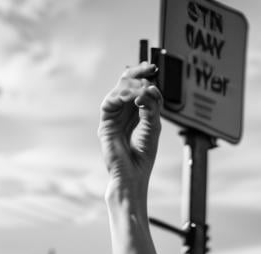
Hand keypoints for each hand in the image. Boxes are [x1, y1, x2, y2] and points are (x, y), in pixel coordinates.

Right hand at [98, 62, 161, 200]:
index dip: (146, 78)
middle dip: (138, 75)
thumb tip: (148, 89)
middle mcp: (124, 114)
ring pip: (119, 91)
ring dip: (132, 85)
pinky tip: (134, 97)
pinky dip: (122, 96)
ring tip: (144, 88)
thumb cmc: (143, 159)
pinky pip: (110, 102)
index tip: (155, 70)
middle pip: (127, 86)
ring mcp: (113, 118)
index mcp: (136, 116)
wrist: (132, 178)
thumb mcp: (152, 129)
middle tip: (149, 69)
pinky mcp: (105, 124)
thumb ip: (151, 108)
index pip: (139, 91)